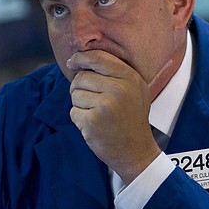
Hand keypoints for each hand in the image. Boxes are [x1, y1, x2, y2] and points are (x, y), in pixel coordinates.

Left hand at [67, 50, 161, 183]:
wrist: (136, 151)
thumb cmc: (132, 118)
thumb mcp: (135, 90)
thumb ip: (116, 72)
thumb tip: (83, 59)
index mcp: (130, 77)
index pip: (98, 57)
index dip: (80, 58)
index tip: (72, 62)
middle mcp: (119, 89)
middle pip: (82, 77)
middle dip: (80, 88)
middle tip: (92, 101)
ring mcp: (105, 105)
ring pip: (75, 94)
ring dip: (80, 105)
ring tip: (97, 114)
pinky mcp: (92, 121)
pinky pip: (73, 111)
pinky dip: (79, 119)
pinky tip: (94, 125)